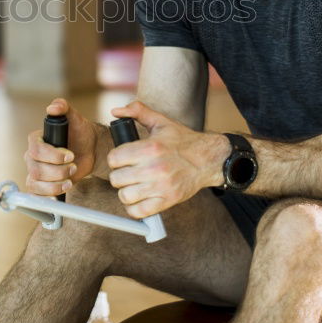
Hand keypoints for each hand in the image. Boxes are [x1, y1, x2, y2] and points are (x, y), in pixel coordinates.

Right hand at [23, 99, 98, 196]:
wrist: (89, 150)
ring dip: (56, 184)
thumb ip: (63, 107)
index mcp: (36, 140)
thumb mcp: (74, 117)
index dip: (53, 155)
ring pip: (35, 183)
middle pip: (36, 169)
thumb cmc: (80, 132)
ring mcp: (35, 171)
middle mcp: (32, 156)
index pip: (36, 150)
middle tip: (74, 167)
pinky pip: (36, 195)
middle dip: (58, 171)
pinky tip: (61, 190)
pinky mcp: (40, 185)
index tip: (70, 155)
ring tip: (70, 179)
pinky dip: (48, 195)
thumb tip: (52, 108)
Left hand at [107, 100, 222, 217]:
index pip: (114, 158)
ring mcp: (161, 186)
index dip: (115, 159)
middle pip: (116, 179)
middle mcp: (154, 168)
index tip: (122, 160)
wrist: (207, 159)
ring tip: (133, 186)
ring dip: (126, 192)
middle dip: (120, 175)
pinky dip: (134, 208)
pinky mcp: (167, 200)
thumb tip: (115, 111)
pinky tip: (139, 199)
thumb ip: (138, 111)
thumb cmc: (182, 141)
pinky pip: (139, 212)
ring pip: (125, 196)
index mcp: (150, 147)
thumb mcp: (161, 122)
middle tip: (128, 173)